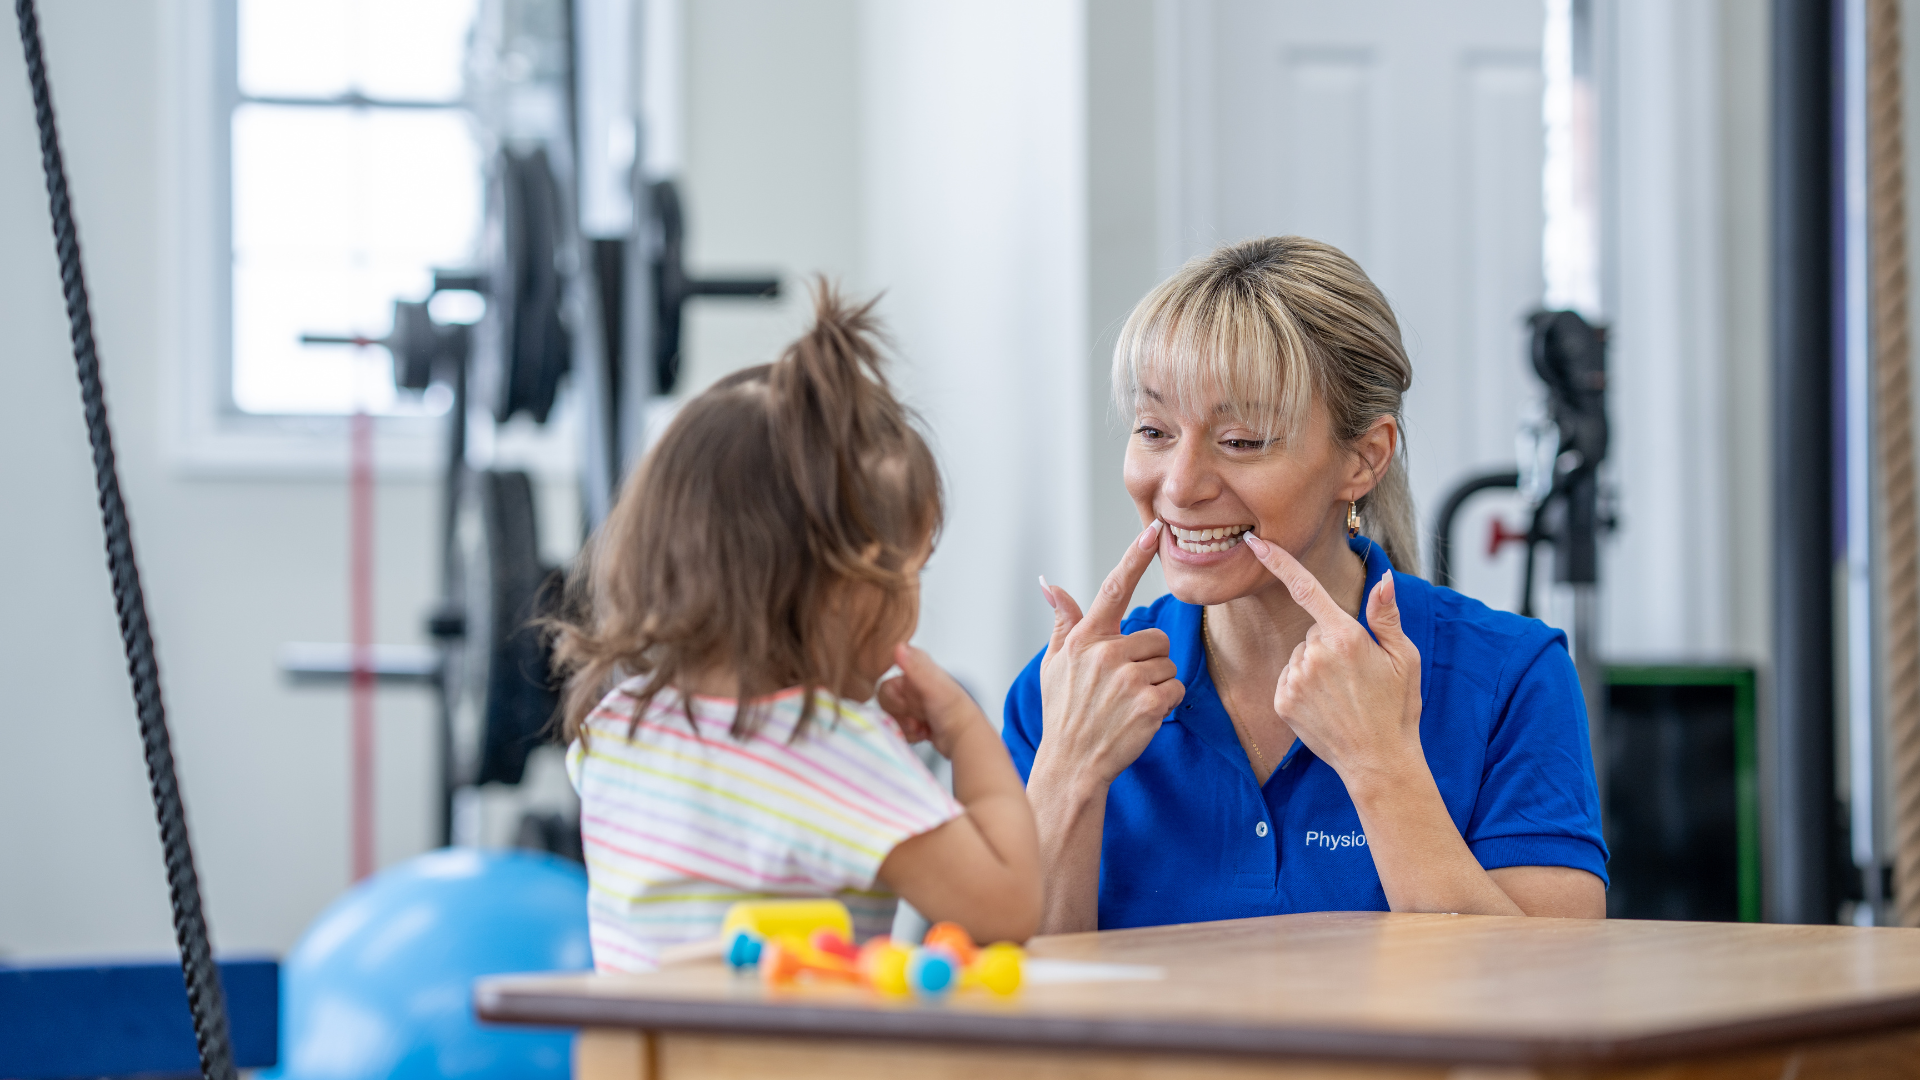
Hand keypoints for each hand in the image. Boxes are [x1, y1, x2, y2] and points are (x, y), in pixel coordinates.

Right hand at [877, 643, 984, 756]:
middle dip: (899, 712)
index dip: (893, 695)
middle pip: (887, 699)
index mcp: (919, 671)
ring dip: (904, 725)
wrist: (965, 738)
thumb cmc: (954, 710)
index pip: (888, 681)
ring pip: (892, 715)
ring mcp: (916, 705)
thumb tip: (899, 646)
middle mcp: (916, 687)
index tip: (905, 703)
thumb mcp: (933, 686)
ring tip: (920, 727)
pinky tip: (923, 733)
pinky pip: (899, 728)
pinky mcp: (916, 722)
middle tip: (915, 718)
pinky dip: (909, 734)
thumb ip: (915, 667)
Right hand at [1034, 521, 1186, 786]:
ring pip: (1168, 663)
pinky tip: (1140, 717)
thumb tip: (1049, 585)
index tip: (1153, 530)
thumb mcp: (1055, 664)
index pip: (1113, 589)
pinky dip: (1165, 703)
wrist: (1071, 764)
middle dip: (1148, 659)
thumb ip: (1063, 622)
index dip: (1134, 557)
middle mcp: (1106, 653)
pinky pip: (1176, 688)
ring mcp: (1128, 678)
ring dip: (1157, 682)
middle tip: (1122, 687)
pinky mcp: (1150, 703)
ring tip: (1128, 703)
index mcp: (1085, 639)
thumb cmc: (1063, 713)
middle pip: (1156, 636)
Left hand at [1242, 533, 1421, 785]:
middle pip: (1314, 632)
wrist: (1378, 761)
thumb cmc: (1397, 709)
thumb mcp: (1405, 658)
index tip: (1254, 542)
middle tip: (1357, 676)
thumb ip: (1386, 616)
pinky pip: (1288, 679)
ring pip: (1300, 656)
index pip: (1306, 588)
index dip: (1278, 561)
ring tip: (1343, 695)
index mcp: (1346, 637)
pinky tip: (1325, 706)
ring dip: (1316, 668)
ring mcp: (1296, 679)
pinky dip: (1302, 687)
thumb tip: (1383, 579)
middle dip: (1331, 645)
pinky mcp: (1282, 701)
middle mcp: (1315, 654)